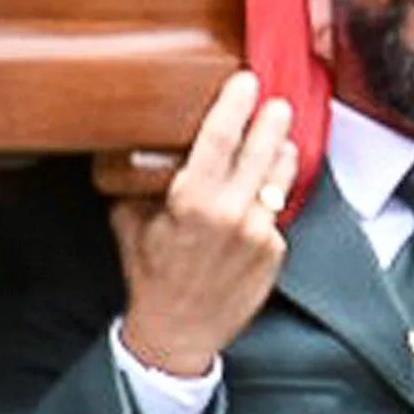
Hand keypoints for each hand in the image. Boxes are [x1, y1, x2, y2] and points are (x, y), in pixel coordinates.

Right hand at [109, 74, 298, 380]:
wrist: (178, 332)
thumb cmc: (152, 275)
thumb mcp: (131, 222)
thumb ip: (141, 183)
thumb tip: (141, 148)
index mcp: (193, 199)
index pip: (221, 136)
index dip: (236, 102)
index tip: (246, 80)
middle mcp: (231, 212)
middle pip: (263, 148)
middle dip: (273, 119)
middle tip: (276, 101)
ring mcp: (259, 232)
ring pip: (281, 176)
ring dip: (282, 152)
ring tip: (280, 139)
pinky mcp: (275, 250)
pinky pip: (278, 211)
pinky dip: (272, 197)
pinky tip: (265, 191)